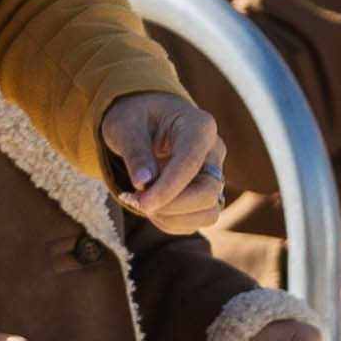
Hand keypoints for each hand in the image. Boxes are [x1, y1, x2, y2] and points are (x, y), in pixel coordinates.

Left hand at [100, 89, 227, 226]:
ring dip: (173, 219)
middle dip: (172, 207)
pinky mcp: (207, 194)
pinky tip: (152, 208)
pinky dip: (172, 223)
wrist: (146, 120)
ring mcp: (214, 175)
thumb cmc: (136, 117)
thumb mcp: (125, 126)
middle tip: (137, 202)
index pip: (190, 163)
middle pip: (208, 193)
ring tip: (142, 204)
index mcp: (200, 126)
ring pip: (209, 213)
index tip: (141, 203)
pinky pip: (198, 220)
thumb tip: (143, 183)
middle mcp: (214, 152)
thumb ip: (134, 152)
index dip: (167, 188)